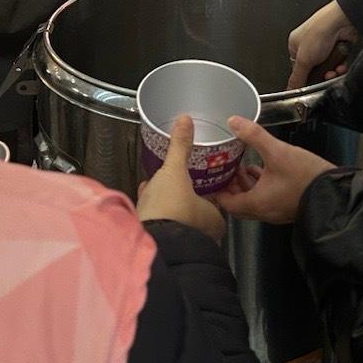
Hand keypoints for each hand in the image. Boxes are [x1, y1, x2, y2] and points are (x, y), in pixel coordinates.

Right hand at [136, 116, 225, 241]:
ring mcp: (180, 239)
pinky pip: (159, 221)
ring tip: (161, 186)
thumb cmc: (171, 208)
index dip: (209, 189)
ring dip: (169, 202)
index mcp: (213, 218)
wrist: (150, 239)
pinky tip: (146, 196)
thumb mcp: (175, 170)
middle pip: (195, 209)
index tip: (202, 179)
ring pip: (176, 216)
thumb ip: (181, 146)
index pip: (215, 202)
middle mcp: (201, 233)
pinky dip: (153, 209)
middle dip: (186, 195)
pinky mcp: (159, 241)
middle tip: (182, 181)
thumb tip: (185, 120)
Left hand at [215, 118, 335, 224]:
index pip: (226, 203)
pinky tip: (262, 171)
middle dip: (229, 186)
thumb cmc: (306, 176)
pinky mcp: (287, 207)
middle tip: (223, 169)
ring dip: (245, 186)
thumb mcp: (278, 151)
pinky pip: (266, 199)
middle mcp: (264, 212)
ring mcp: (276, 211)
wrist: (336, 193)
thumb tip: (234, 121)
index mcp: (256, 203)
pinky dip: (259, 187)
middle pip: (237, 204)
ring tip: (241, 167)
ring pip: (252, 201)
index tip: (207, 179)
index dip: (215, 191)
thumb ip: (255, 136)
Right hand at [287, 0, 358, 88]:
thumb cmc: (319, 31)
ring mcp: (324, 45)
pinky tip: (340, 64)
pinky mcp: (337, 47)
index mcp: (295, 45)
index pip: (297, 68)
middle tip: (324, 74)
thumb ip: (297, 78)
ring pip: (327, 68)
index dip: (305, 77)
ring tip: (333, 69)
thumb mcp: (304, 60)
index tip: (310, 83)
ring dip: (332, 71)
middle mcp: (309, 44)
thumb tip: (290, 90)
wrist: (341, 22)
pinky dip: (340, 66)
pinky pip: (338, 63)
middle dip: (321, 75)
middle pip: (314, 70)